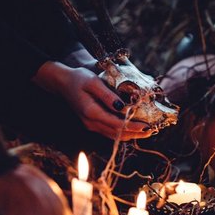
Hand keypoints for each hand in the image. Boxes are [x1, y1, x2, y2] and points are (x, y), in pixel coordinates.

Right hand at [33, 61, 152, 140]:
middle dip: (136, 134)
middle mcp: (91, 123)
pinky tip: (133, 129)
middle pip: (117, 134)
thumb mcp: (93, 82)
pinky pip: (110, 132)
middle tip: (152, 131)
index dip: (133, 127)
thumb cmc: (78, 79)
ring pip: (114, 136)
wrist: (62, 83)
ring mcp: (91, 125)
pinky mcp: (92, 124)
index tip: (148, 127)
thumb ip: (108, 96)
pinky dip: (123, 132)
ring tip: (146, 132)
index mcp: (91, 113)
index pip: (117, 124)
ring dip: (130, 135)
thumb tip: (123, 108)